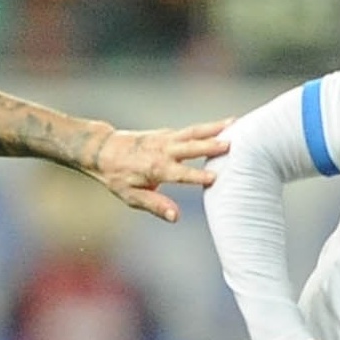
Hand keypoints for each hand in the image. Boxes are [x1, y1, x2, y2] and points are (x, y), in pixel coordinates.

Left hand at [86, 120, 229, 221]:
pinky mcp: (168, 134)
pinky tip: (224, 125)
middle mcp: (163, 151)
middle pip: (190, 147)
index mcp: (155, 169)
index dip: (197, 176)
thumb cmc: (118, 177)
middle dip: (210, 146)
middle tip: (231, 145)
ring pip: (193, 132)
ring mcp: (166, 139)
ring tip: (235, 123)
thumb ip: (155, 205)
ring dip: (214, 128)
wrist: (103, 150)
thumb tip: (175, 216)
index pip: (180, 174)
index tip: (216, 178)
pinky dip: (207, 128)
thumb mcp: (131, 196)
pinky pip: (191, 130)